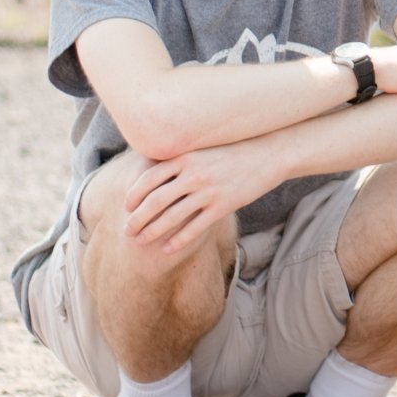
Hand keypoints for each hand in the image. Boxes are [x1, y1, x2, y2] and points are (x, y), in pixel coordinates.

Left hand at [123, 144, 279, 253]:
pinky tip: (167, 249)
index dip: (133, 194)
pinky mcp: (224, 205)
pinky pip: (196, 227)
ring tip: (140, 241)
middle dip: (137, 218)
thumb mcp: (204, 147)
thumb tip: (153, 168)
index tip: (126, 206)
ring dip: (152, 231)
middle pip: (156, 200)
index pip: (149, 178)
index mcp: (186, 157)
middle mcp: (195, 174)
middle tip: (127, 229)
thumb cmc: (234, 150)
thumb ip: (181, 158)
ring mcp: (210, 191)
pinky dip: (179, 240)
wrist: (269, 153)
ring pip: (172, 216)